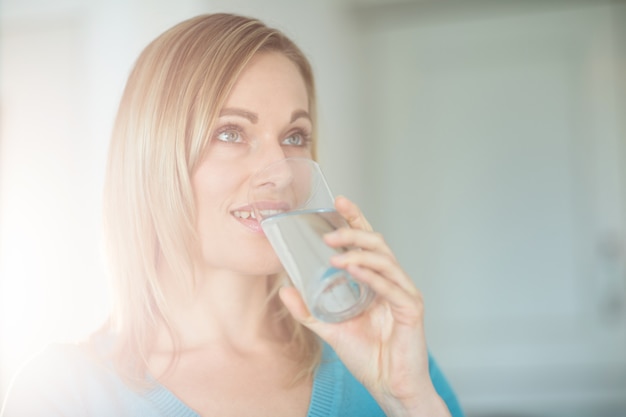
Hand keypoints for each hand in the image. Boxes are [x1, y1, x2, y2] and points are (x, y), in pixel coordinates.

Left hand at [279, 196, 449, 416]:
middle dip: (354, 230)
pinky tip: (353, 269)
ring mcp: (403, 294)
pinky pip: (392, 287)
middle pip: (377, 243)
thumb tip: (285, 288)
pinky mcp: (411, 309)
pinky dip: (372, 276)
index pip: (366, 243)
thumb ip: (309, 311)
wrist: (391, 388)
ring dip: (358, 252)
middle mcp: (392, 282)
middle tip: (329, 232)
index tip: (338, 201)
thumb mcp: (331, 329)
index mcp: (376, 282)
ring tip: (334, 252)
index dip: (355, 219)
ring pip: (385, 260)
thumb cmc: (368, 357)